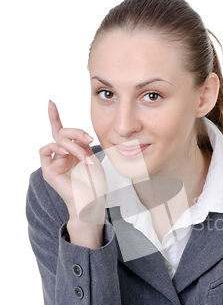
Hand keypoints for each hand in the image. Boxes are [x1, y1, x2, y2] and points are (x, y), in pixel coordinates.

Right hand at [39, 100, 106, 223]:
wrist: (92, 202)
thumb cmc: (95, 185)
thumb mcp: (93, 159)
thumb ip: (84, 146)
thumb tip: (79, 137)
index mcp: (73, 151)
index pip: (63, 131)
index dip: (55, 116)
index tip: (51, 102)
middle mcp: (62, 155)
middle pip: (63, 132)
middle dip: (77, 132)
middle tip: (89, 140)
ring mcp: (55, 162)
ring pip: (58, 140)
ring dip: (74, 146)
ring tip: (85, 158)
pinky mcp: (49, 170)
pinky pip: (44, 151)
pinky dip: (55, 147)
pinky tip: (65, 152)